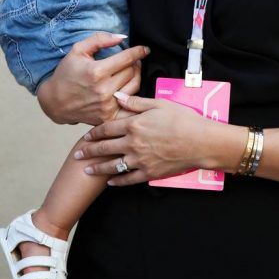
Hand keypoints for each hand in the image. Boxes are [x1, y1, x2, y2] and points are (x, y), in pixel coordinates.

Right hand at [36, 33, 148, 125]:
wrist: (55, 102)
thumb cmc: (66, 74)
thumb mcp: (78, 50)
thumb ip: (100, 39)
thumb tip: (122, 37)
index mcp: (97, 72)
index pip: (127, 58)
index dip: (139, 51)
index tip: (144, 49)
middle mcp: (104, 90)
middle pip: (132, 71)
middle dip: (135, 63)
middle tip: (133, 60)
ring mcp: (107, 105)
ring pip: (134, 86)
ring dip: (136, 76)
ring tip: (131, 70)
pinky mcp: (108, 116)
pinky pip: (129, 102)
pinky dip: (131, 93)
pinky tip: (127, 86)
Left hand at [74, 92, 217, 185]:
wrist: (200, 141)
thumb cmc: (183, 119)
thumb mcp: (159, 104)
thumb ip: (136, 102)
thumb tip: (118, 96)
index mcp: (134, 124)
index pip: (107, 128)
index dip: (94, 132)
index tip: (86, 136)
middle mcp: (133, 143)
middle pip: (105, 148)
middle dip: (89, 151)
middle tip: (78, 154)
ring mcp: (140, 160)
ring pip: (113, 165)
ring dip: (98, 168)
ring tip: (87, 170)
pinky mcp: (149, 173)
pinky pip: (128, 179)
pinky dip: (118, 181)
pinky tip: (110, 182)